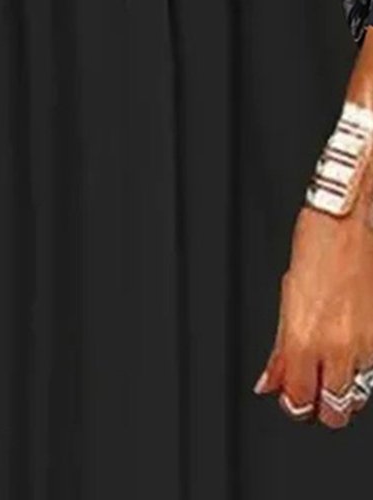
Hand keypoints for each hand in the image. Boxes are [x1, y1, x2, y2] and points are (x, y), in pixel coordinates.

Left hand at [255, 160, 372, 427]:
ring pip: (357, 392)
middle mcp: (338, 346)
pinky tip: (348, 353)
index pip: (300, 398)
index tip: (290, 398)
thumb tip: (269, 380)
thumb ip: (279, 347)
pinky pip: (372, 368)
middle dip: (321, 408)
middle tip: (310, 393)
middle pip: (334, 409)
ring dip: (342, 390)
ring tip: (329, 375)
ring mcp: (366, 343)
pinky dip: (360, 368)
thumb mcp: (286, 298)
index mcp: (304, 338)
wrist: (346, 223)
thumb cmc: (313, 250)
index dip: (293, 403)